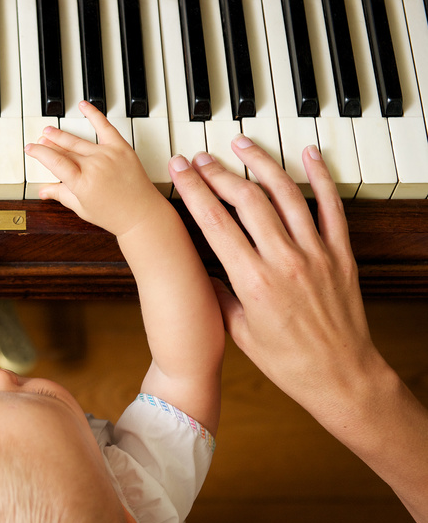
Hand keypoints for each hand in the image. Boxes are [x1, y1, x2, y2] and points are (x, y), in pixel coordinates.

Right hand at [24, 100, 161, 236]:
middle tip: (40, 140)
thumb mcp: (82, 208)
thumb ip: (61, 195)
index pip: (54, 162)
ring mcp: (108, 155)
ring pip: (78, 140)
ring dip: (62, 135)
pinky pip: (104, 126)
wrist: (142, 214)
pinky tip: (83, 106)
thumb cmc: (114, 215)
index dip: (39, 153)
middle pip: (64, 150)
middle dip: (49, 144)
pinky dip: (93, 114)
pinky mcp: (121, 148)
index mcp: (81, 183)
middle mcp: (93, 166)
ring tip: (50, 130)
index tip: (31, 148)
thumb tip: (43, 191)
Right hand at [169, 137, 376, 414]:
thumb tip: (203, 267)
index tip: (181, 170)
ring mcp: (316, 254)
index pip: (215, 222)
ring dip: (261, 164)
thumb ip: (220, 293)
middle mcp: (284, 261)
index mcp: (253, 281)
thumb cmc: (288, 362)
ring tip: (242, 145)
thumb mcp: (238, 331)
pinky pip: (331, 206)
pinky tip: (309, 155)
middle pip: (246, 201)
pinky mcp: (340, 254)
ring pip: (286, 194)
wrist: (341, 376)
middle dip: (219, 173)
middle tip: (202, 157)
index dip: (194, 190)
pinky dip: (320, 177)